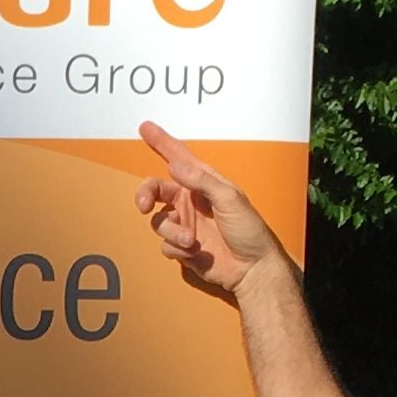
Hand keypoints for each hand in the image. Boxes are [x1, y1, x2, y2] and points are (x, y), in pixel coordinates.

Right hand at [134, 121, 290, 300]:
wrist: (252, 268)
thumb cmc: (249, 230)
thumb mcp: (229, 198)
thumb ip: (200, 181)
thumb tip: (174, 166)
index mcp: (203, 184)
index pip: (179, 157)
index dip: (162, 142)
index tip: (145, 127)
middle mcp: (190, 202)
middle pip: (156, 189)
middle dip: (145, 195)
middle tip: (143, 205)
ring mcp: (186, 225)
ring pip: (158, 221)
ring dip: (170, 231)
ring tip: (189, 240)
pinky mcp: (183, 248)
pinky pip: (165, 245)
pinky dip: (177, 249)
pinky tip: (195, 253)